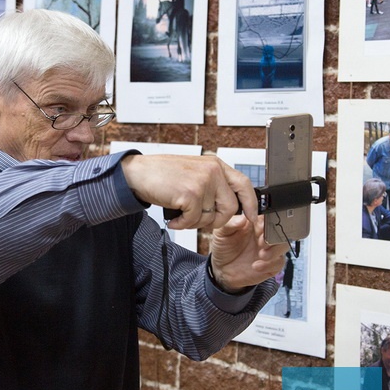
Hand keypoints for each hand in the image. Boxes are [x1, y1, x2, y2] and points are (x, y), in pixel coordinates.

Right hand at [120, 154, 257, 229]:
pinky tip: (174, 217)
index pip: (244, 184)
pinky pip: (194, 221)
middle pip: (230, 208)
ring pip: (211, 217)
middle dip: (216, 221)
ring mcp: (203, 182)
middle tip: (199, 219)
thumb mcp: (195, 172)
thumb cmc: (163, 174)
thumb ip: (213, 185)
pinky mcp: (191, 194)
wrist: (138, 173)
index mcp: (216, 165)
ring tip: (181, 214)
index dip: (250, 203)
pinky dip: (182, 224)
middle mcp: (213, 171)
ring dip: (195, 222)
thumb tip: (231, 206)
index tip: (251, 216)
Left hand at [209, 214, 289, 292]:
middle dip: (273, 236)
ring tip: (261, 254)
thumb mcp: (221, 233)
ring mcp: (270, 250)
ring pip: (284, 245)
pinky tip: (256, 266)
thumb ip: (231, 224)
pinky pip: (279, 263)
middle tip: (261, 242)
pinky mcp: (271, 264)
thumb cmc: (223, 247)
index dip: (267, 221)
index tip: (259, 227)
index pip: (268, 217)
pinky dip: (269, 264)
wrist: (222, 269)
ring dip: (274, 250)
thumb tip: (242, 218)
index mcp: (255, 223)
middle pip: (280, 230)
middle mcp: (265, 235)